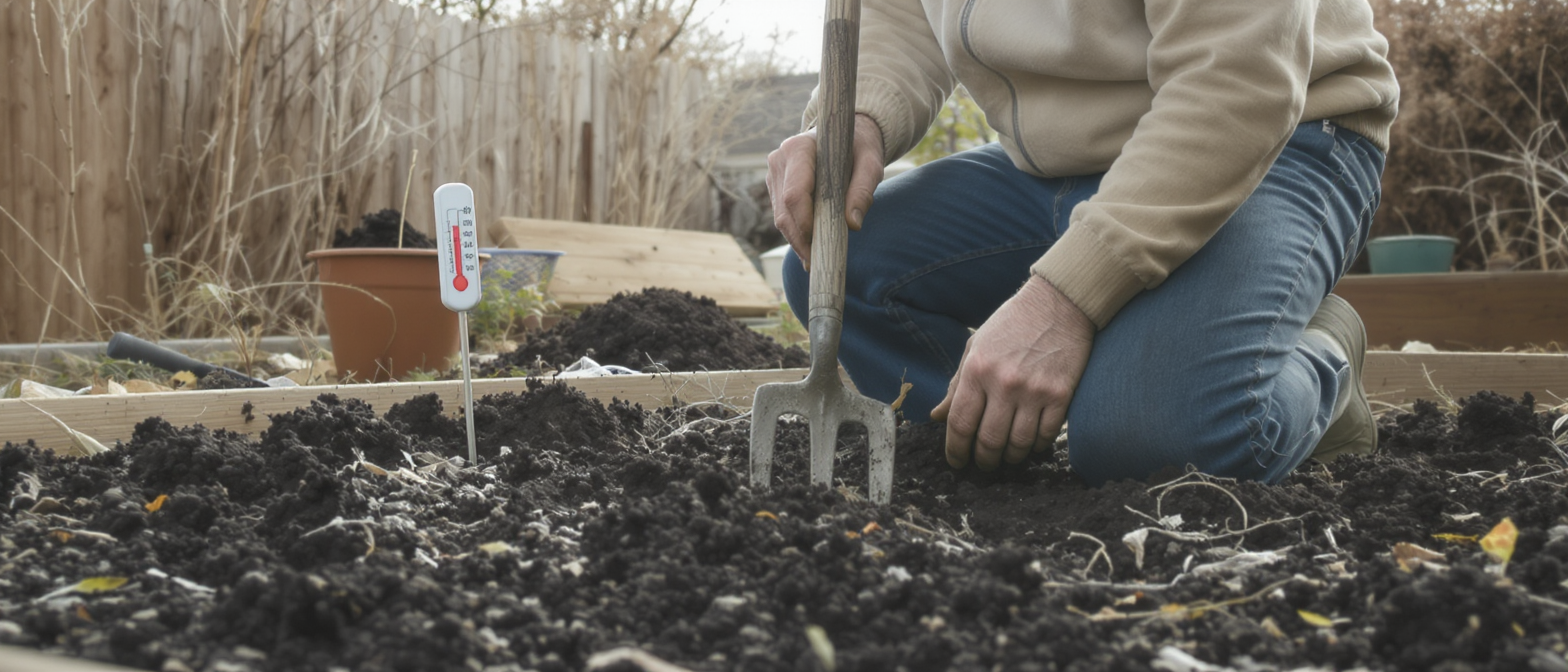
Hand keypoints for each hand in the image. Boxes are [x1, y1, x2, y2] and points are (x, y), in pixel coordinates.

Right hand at [766, 113, 885, 269]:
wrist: (842, 132)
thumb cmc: (858, 146)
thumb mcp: (870, 163)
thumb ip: (863, 190)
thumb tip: (853, 225)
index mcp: (799, 148)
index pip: (795, 194)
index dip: (804, 224)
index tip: (818, 246)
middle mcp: (779, 159)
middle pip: (784, 211)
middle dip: (800, 239)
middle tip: (817, 263)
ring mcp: (774, 173)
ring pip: (781, 216)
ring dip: (797, 240)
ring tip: (815, 260)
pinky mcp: (775, 185)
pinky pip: (783, 214)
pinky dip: (796, 232)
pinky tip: (810, 248)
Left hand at [931, 277, 1095, 469]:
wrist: (1058, 304)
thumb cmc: (1012, 324)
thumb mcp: (976, 347)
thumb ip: (956, 384)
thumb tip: (937, 416)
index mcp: (976, 370)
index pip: (959, 423)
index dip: (955, 450)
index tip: (956, 461)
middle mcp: (1003, 383)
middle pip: (988, 440)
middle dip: (983, 460)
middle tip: (983, 465)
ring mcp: (1034, 390)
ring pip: (1018, 444)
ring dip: (1011, 458)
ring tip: (1007, 457)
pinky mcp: (1060, 394)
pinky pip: (1046, 435)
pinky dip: (1037, 447)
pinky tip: (1032, 445)